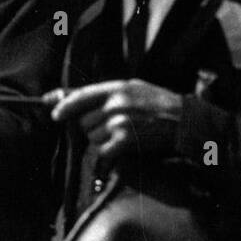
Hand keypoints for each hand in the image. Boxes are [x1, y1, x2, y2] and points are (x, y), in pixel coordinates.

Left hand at [49, 79, 182, 161]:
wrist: (185, 121)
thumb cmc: (159, 104)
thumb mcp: (133, 88)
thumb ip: (104, 93)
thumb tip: (69, 97)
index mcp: (118, 88)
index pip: (81, 95)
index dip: (65, 105)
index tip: (54, 113)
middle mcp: (116, 104)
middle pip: (84, 121)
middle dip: (92, 127)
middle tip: (113, 126)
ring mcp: (120, 122)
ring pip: (92, 137)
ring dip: (102, 140)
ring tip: (123, 134)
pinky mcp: (125, 140)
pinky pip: (102, 150)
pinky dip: (109, 152)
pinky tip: (124, 146)